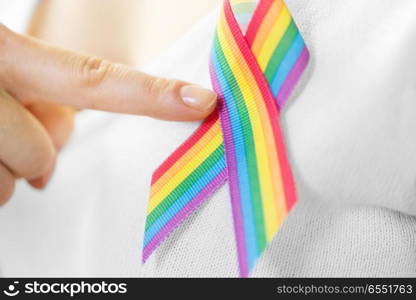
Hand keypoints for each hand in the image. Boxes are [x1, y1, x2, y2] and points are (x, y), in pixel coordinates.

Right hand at [0, 24, 216, 204]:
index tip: (202, 102)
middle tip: (15, 134)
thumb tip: (69, 131)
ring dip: (7, 167)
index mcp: (6, 53)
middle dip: (36, 152)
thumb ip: (53, 92)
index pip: (92, 78)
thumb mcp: (9, 70)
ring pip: (12, 180)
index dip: (151, 96)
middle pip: (42, 151)